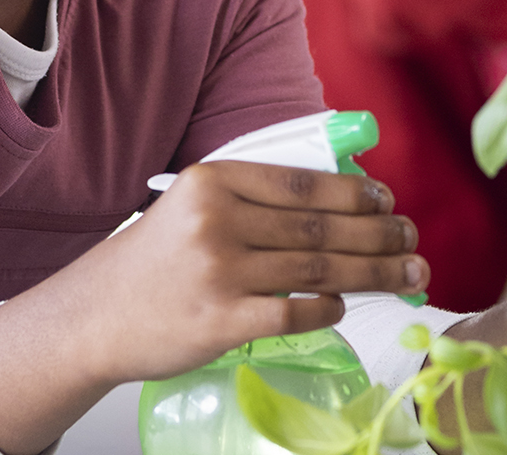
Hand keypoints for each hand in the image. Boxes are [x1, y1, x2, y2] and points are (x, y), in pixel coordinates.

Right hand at [0, 161, 426, 453]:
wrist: (94, 317)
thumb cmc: (151, 264)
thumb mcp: (191, 210)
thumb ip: (253, 203)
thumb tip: (341, 207)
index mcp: (212, 183)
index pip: (302, 184)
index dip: (354, 195)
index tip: (387, 202)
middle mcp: (216, 222)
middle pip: (320, 229)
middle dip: (378, 236)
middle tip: (412, 240)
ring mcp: (220, 273)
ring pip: (319, 270)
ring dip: (373, 273)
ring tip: (407, 274)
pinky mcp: (222, 322)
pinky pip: (295, 314)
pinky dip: (327, 309)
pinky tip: (344, 306)